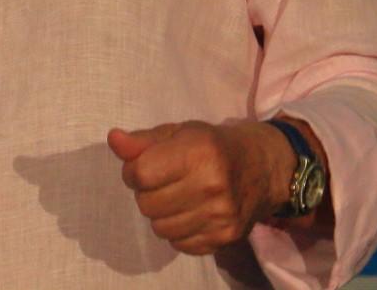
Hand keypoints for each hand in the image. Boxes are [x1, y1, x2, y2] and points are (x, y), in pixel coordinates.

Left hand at [107, 120, 289, 254]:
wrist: (263, 167)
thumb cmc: (213, 144)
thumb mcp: (179, 132)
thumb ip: (143, 140)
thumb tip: (113, 140)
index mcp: (198, 152)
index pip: (140, 174)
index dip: (133, 170)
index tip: (143, 166)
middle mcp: (211, 185)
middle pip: (147, 204)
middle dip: (147, 192)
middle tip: (163, 182)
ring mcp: (220, 215)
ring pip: (160, 228)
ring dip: (161, 214)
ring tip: (176, 197)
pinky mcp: (225, 237)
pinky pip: (179, 244)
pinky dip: (178, 231)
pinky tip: (190, 213)